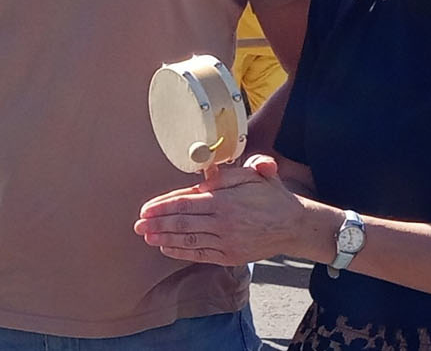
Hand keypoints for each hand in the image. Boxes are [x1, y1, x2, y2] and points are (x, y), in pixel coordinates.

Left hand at [134, 155, 328, 266]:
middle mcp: (223, 223)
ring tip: (146, 236)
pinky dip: (180, 252)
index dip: (162, 206)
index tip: (146, 208)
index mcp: (225, 200)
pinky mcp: (229, 256)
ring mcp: (225, 242)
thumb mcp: (253, 175)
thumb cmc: (270, 196)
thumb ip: (227, 175)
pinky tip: (166, 248)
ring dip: (163, 239)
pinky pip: (199, 254)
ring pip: (187, 240)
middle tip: (137, 224)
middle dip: (156, 224)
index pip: (185, 203)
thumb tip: (205, 176)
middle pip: (181, 223)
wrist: (293, 225)